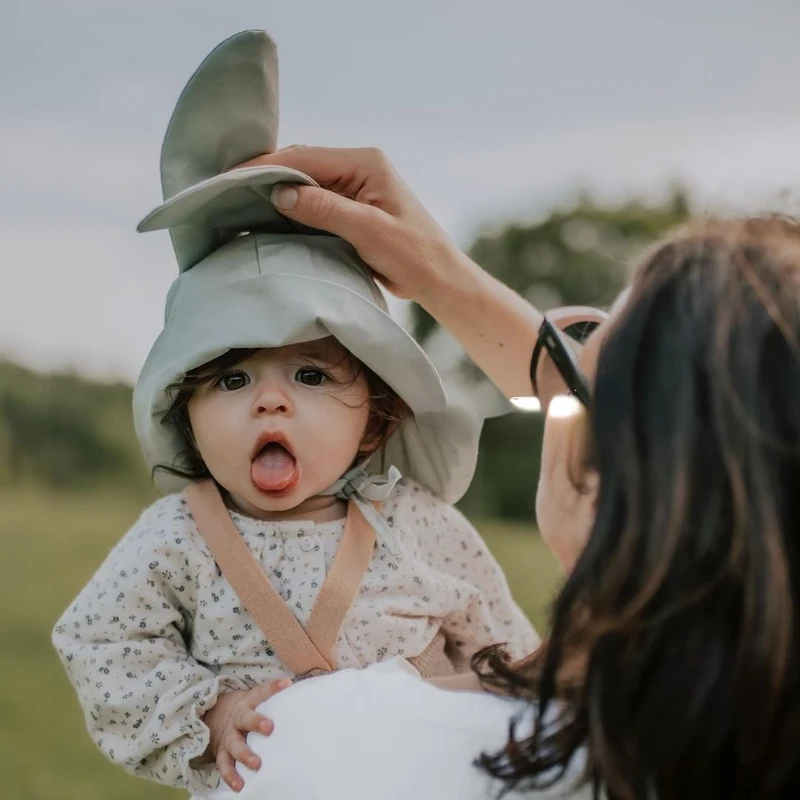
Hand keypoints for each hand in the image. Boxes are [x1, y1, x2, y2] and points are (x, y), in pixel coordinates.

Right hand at [202, 678, 291, 791]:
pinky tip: (240, 785)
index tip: (287, 684)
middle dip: (256, 722)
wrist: (221, 717)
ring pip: (235, 745)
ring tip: (257, 764)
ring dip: (245, 754)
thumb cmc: (252, 711)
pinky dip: (231, 776)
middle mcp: (238, 719)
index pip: (261, 692)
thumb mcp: (260, 701)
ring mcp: (229, 737)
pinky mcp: (223, 753)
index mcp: (250, 702)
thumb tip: (310, 696)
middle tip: (270, 727)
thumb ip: (279, 700)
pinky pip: (225, 765)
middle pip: (245, 718)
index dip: (273, 688)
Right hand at [233, 146, 466, 303]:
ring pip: (305, 182)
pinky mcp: (353, 207)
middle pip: (302, 165)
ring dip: (276, 191)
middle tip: (226, 188)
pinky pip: (314, 201)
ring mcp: (355, 187)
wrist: (438, 279)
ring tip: (238, 200)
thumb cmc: (413, 255)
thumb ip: (325, 209)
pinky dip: (291, 207)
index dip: (266, 166)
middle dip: (265, 175)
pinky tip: (269, 215)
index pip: (305, 158)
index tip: (231, 178)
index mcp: (366, 163)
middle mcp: (359, 168)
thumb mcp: (368, 231)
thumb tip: (280, 193)